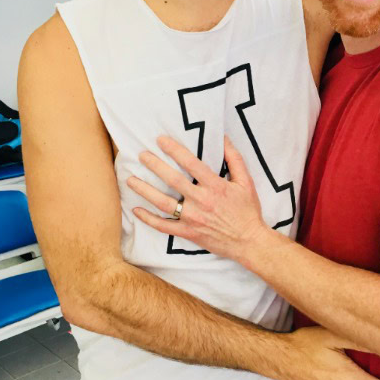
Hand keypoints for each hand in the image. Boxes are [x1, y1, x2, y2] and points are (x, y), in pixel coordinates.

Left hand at [129, 136, 267, 261]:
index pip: (191, 164)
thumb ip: (234, 159)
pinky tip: (136, 210)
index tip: (161, 140)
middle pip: (173, 180)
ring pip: (163, 202)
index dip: (175, 150)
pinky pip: (164, 226)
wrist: (248, 241)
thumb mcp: (246, 182)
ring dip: (145, 190)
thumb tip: (224, 138)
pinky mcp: (188, 232)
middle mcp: (201, 201)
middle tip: (142, 155)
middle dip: (155, 165)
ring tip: (130, 180)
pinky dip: (148, 219)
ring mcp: (192, 218)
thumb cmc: (248, 210)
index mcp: (216, 186)